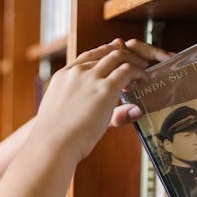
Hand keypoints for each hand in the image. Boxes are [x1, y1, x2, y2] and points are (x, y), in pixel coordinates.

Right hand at [36, 38, 170, 159]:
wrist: (52, 144)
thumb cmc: (55, 138)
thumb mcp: (67, 116)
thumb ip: (86, 111)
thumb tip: (105, 114)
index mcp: (62, 77)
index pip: (86, 57)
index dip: (104, 53)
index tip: (115, 53)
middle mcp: (76, 73)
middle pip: (104, 53)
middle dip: (122, 54)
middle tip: (135, 62)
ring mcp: (90, 78)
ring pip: (118, 56)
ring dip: (133, 61)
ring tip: (143, 69)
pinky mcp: (105, 88)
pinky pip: (127, 70)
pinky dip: (138, 72)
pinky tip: (144, 79)